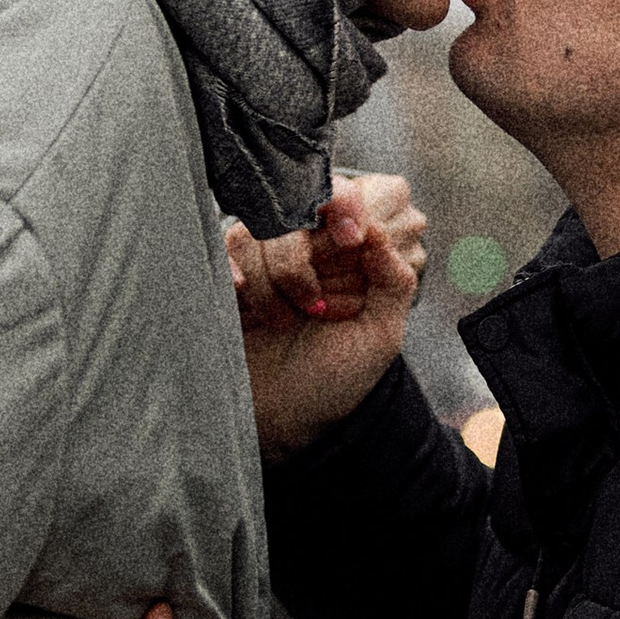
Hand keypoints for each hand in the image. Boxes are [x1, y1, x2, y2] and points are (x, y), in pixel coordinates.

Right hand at [229, 170, 425, 458]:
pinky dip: (240, 277)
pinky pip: (226, 252)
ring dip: (273, 281)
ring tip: (284, 322)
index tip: (352, 238)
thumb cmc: (337, 380)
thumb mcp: (381, 333)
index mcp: (345, 253)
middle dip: (303, 257)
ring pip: (257, 232)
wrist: (288, 423)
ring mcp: (261, 261)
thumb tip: (376, 228)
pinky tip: (245, 301)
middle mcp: (302, 248)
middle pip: (293, 207)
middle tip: (315, 306)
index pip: (340, 196)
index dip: (343, 206)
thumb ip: (393, 278)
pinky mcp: (226, 277)